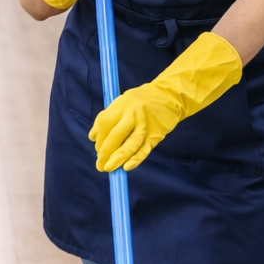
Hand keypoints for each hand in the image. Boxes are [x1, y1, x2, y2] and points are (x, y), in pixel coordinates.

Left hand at [89, 32, 242, 172]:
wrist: (171, 96)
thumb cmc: (142, 100)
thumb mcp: (124, 101)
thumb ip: (109, 117)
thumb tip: (93, 136)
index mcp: (122, 104)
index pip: (104, 123)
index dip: (98, 136)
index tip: (96, 146)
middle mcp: (133, 114)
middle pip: (115, 135)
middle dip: (104, 152)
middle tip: (100, 163)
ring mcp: (145, 125)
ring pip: (129, 144)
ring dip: (117, 158)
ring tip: (108, 168)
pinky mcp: (156, 135)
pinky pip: (144, 149)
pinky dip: (135, 159)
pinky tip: (127, 167)